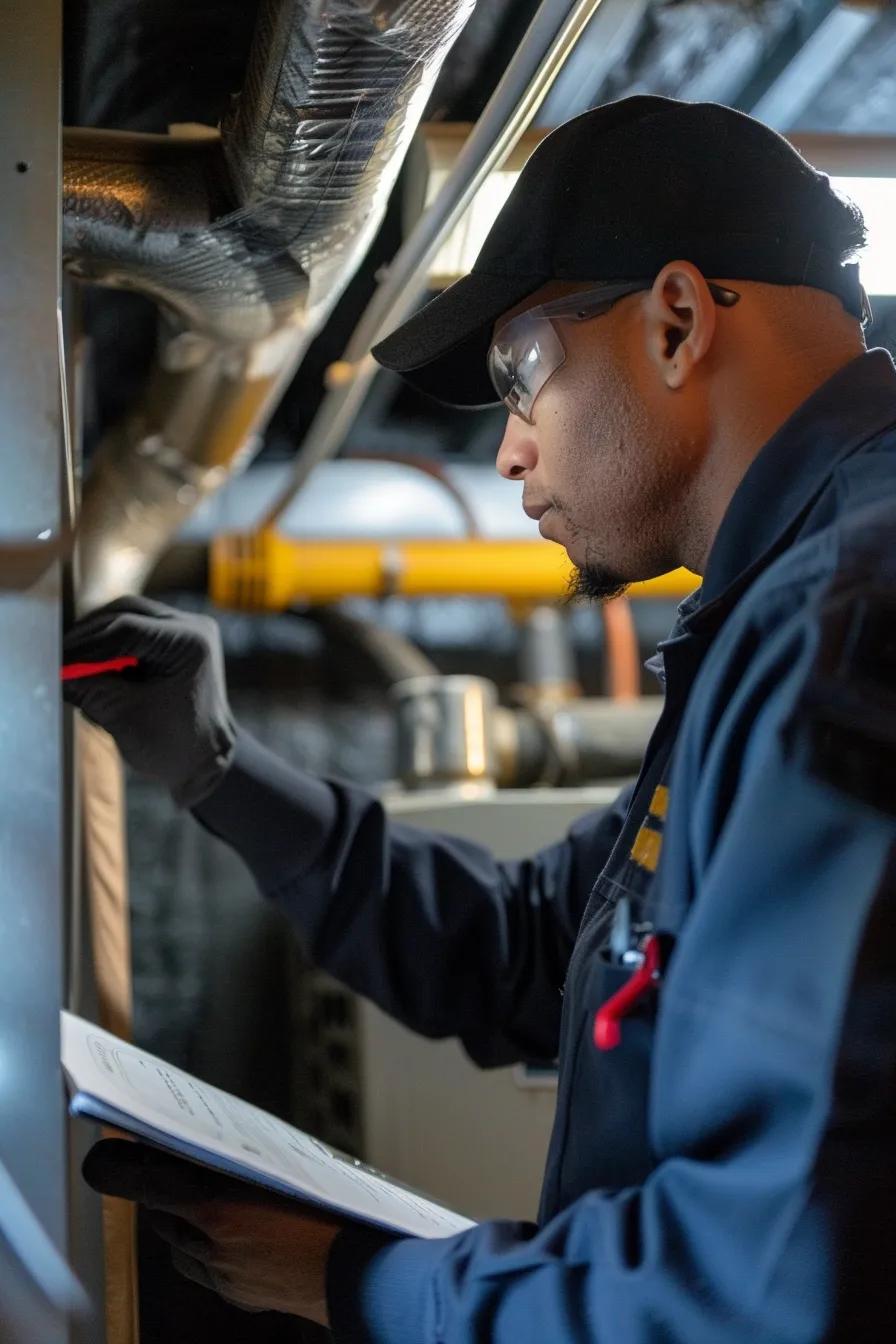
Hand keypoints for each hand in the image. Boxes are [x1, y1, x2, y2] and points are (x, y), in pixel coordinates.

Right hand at [63, 596, 235, 807]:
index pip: (125, 630)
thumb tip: (58, 672)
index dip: (85, 645)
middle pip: (126, 613)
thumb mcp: (127, 718)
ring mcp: (186, 631)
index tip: (57, 661)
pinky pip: (135, 632)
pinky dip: (112, 647)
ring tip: (73, 664)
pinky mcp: (175, 642)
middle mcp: (192, 627)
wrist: (208, 761)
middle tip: (59, 656)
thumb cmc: (176, 745)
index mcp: (189, 642)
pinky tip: (93, 667)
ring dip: (99, 639)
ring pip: (128, 618)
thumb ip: (91, 690)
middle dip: (89, 635)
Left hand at [83, 1140, 342, 1322]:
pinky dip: (211, 1251)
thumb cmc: (331, 1213)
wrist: (362, 1273)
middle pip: (163, 1215)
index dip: (121, 1169)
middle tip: (177, 1167)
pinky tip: (240, 1236)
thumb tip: (199, 1149)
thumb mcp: (281, 1169)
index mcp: (220, 1207)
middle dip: (167, 1192)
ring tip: (215, 1203)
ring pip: (182, 1246)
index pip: (147, 1183)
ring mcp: (223, 1274)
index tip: (103, 1158)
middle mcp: (212, 1245)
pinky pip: (206, 1269)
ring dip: (188, 1225)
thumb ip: (234, 1163)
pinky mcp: (237, 1294)